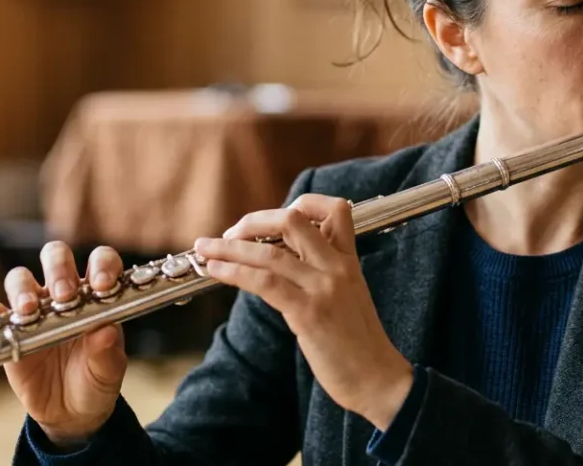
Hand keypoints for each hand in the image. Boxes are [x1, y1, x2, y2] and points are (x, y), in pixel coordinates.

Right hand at [0, 242, 128, 447]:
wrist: (69, 412)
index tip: (103, 285)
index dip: (102, 266)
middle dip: (59, 269)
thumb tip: (108, 331)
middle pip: (56, 257)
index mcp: (95, 296)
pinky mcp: (8, 331)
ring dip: (23, 289)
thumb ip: (108, 352)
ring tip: (29, 310)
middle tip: (64, 295)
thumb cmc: (94, 381)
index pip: (101, 261)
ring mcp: (33, 310)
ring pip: (20, 278)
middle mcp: (63, 294)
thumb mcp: (108, 371)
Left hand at [194, 194, 413, 430]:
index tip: (270, 220)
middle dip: (252, 221)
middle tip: (229, 234)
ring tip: (205, 249)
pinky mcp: (308, 313)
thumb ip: (323, 273)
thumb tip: (284, 261)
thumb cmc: (358, 343)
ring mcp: (323, 288)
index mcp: (349, 259)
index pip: (334, 208)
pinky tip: (216, 271)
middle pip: (292, 220)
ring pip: (269, 252)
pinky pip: (264, 283)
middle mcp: (337, 267)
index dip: (300, 204)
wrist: (377, 378)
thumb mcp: (349, 296)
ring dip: (228, 248)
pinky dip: (234, 272)